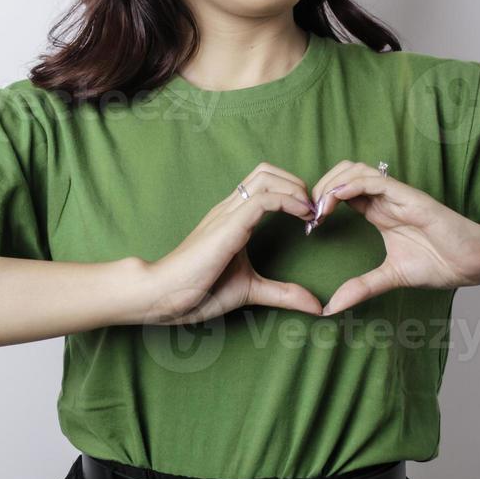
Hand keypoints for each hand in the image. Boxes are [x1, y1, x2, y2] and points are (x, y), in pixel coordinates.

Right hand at [137, 162, 325, 325]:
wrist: (163, 296)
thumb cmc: (197, 292)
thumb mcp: (250, 290)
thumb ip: (283, 294)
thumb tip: (316, 307)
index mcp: (232, 219)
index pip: (264, 184)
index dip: (293, 192)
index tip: (311, 219)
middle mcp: (229, 209)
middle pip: (266, 171)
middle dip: (297, 183)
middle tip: (312, 211)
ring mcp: (227, 214)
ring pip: (266, 177)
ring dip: (295, 188)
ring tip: (309, 212)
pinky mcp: (228, 226)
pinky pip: (264, 199)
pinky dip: (289, 201)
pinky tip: (301, 218)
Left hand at [306, 160, 479, 315]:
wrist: (473, 262)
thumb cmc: (440, 263)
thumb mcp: (390, 277)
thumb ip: (361, 287)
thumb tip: (331, 307)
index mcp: (378, 211)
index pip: (341, 191)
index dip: (320, 202)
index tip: (307, 225)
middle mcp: (385, 198)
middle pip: (343, 173)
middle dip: (320, 187)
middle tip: (308, 214)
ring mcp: (397, 195)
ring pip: (355, 170)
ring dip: (331, 184)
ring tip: (318, 210)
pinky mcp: (409, 196)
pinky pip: (375, 180)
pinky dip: (350, 186)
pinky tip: (335, 202)